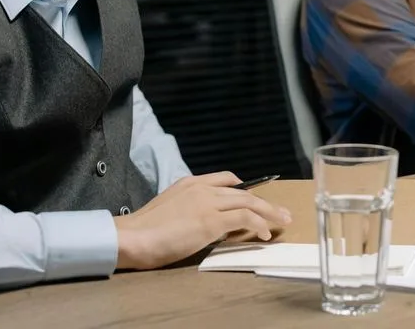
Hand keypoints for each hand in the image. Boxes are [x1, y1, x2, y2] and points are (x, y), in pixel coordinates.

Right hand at [113, 171, 292, 269]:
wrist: (132, 236)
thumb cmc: (143, 230)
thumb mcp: (169, 208)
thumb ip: (188, 208)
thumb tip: (204, 223)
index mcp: (190, 183)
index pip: (225, 179)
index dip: (244, 188)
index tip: (255, 197)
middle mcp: (202, 188)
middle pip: (243, 192)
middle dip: (265, 202)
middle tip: (281, 212)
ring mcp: (208, 203)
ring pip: (249, 202)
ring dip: (269, 212)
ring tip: (283, 221)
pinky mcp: (211, 221)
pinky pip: (244, 218)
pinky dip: (259, 224)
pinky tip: (265, 234)